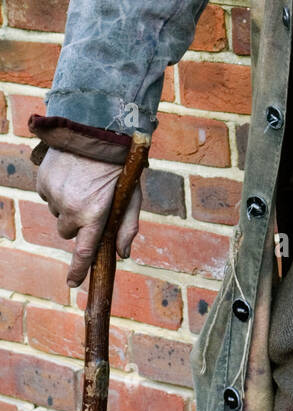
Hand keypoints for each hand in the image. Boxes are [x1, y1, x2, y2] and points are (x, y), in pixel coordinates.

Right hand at [36, 147, 140, 286]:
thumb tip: (122, 253)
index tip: (73, 283)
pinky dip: (58, 191)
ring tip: (83, 182)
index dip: (78, 271)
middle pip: (69, 232)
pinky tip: (72, 173)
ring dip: (68, 205)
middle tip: (92, 202)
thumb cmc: (119, 163)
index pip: (83, 253)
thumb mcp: (132, 194)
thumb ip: (127, 225)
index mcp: (95, 214)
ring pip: (58, 214)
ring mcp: (54, 196)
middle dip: (78, 223)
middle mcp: (71, 209)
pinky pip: (48, 196)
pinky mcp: (43, 182)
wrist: (96, 127)